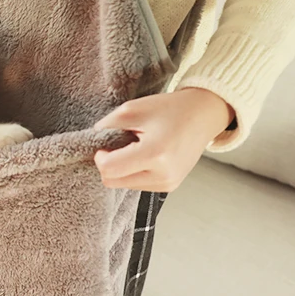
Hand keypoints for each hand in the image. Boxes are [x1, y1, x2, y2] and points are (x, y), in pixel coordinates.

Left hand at [93, 88, 233, 191]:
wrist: (204, 115)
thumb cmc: (170, 108)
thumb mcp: (132, 109)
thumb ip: (107, 126)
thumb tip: (91, 142)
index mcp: (154, 154)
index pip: (109, 169)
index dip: (99, 156)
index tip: (105, 143)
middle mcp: (163, 175)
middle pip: (112, 181)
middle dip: (109, 163)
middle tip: (120, 143)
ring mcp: (168, 184)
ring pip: (123, 185)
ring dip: (122, 168)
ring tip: (137, 147)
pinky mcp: (169, 187)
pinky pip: (137, 184)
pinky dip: (133, 172)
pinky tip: (145, 155)